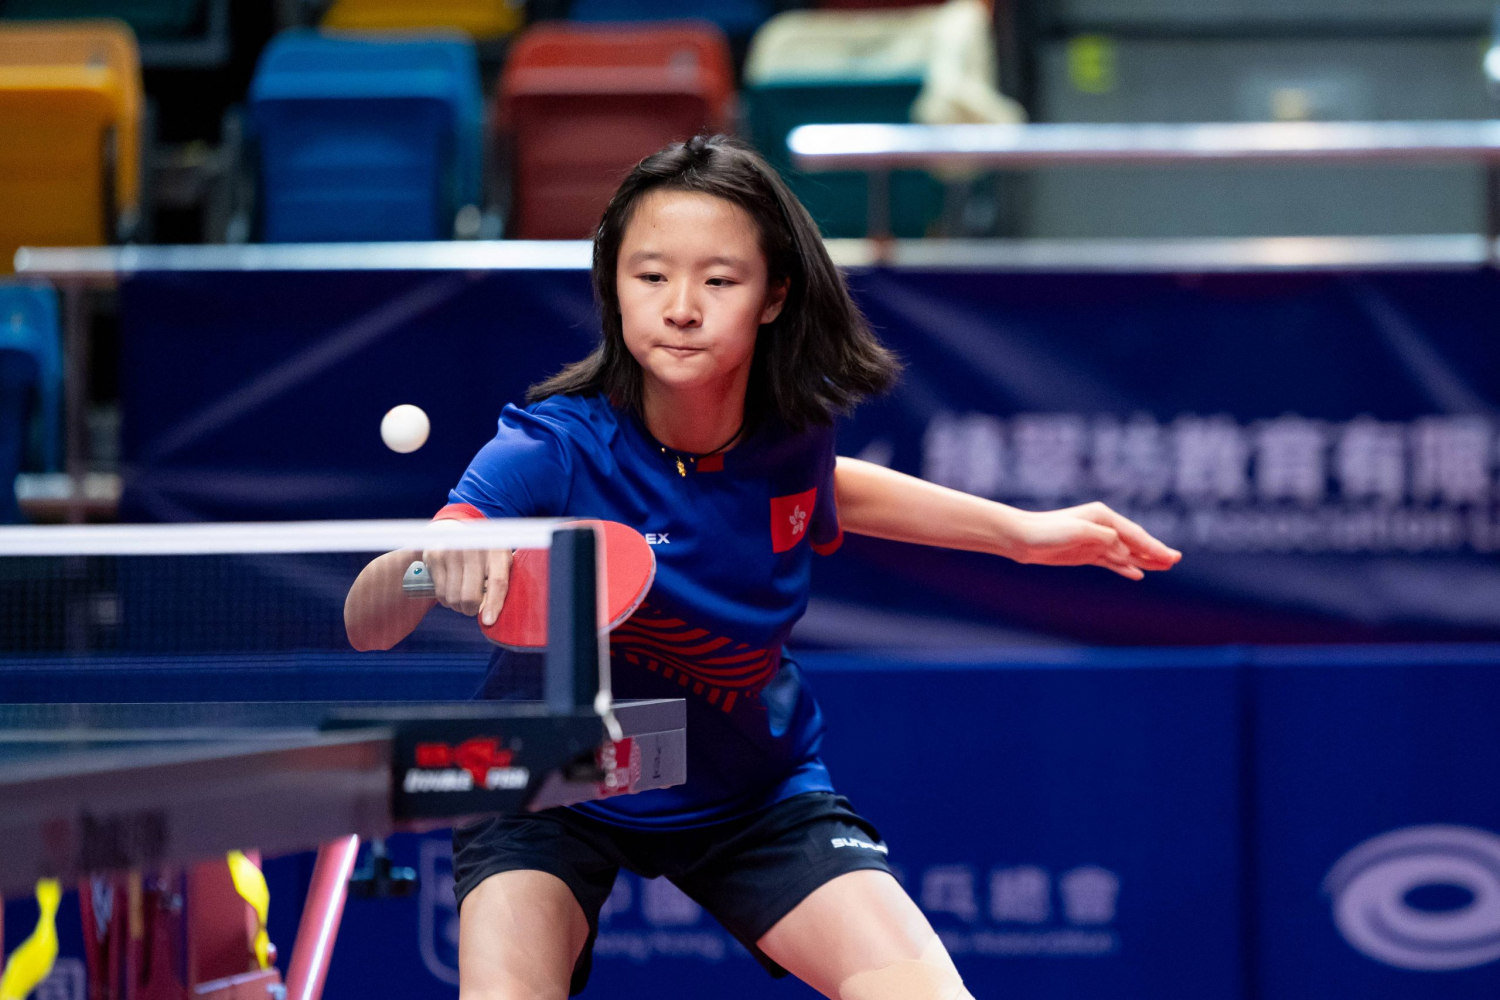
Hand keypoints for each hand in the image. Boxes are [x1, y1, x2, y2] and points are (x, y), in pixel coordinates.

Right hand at [420, 545, 512, 624]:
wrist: (458, 528)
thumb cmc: (485, 554)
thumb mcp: (499, 561)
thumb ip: (500, 584)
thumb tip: (492, 616)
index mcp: (497, 551)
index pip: (497, 582)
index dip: (493, 604)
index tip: (488, 622)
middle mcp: (474, 548)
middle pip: (471, 596)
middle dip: (471, 610)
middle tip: (472, 608)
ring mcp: (452, 551)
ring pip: (453, 598)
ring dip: (458, 606)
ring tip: (462, 597)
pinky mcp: (435, 556)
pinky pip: (440, 593)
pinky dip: (446, 599)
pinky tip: (451, 589)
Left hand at [1014, 502, 1180, 580]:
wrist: (1022, 538)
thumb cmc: (1048, 530)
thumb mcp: (1078, 532)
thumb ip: (1104, 539)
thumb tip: (1124, 551)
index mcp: (1103, 517)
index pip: (1134, 534)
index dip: (1153, 546)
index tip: (1171, 557)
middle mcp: (1102, 527)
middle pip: (1134, 542)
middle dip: (1155, 551)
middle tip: (1176, 560)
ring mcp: (1095, 541)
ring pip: (1126, 553)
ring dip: (1145, 560)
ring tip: (1165, 567)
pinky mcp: (1086, 554)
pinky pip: (1112, 562)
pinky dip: (1125, 567)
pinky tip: (1138, 574)